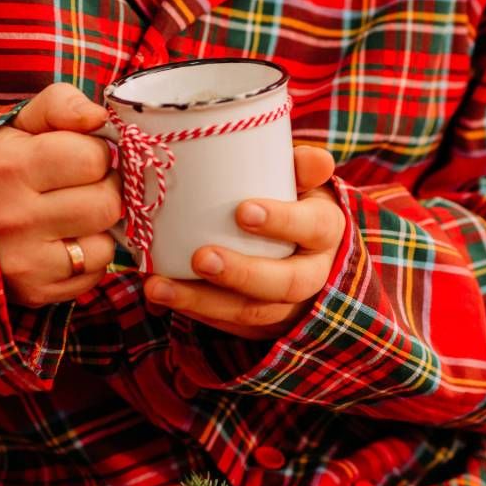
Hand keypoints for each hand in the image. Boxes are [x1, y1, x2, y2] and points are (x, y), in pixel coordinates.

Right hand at [0, 83, 121, 306]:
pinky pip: (94, 275)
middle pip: (106, 204)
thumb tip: (99, 117)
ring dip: (97, 228)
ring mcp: (23, 261)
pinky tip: (63, 243)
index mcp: (9, 167)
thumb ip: (61, 105)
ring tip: (71, 216)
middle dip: (103, 190)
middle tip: (82, 188)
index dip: (95, 154)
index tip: (78, 157)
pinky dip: (88, 259)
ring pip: (105, 245)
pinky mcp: (34, 292)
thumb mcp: (20, 122)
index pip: (92, 158)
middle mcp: (13, 218)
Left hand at [142, 146, 344, 339]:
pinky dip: (194, 312)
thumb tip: (316, 161)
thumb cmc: (288, 197)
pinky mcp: (260, 323)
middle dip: (241, 273)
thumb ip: (301, 165)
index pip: (313, 227)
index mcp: (326, 231)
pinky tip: (162, 298)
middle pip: (287, 282)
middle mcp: (314, 273)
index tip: (242, 211)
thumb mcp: (299, 177)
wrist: (292, 240)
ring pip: (252, 311)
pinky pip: (229, 325)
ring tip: (159, 287)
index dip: (282, 221)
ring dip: (203, 302)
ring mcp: (287, 305)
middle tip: (201, 258)